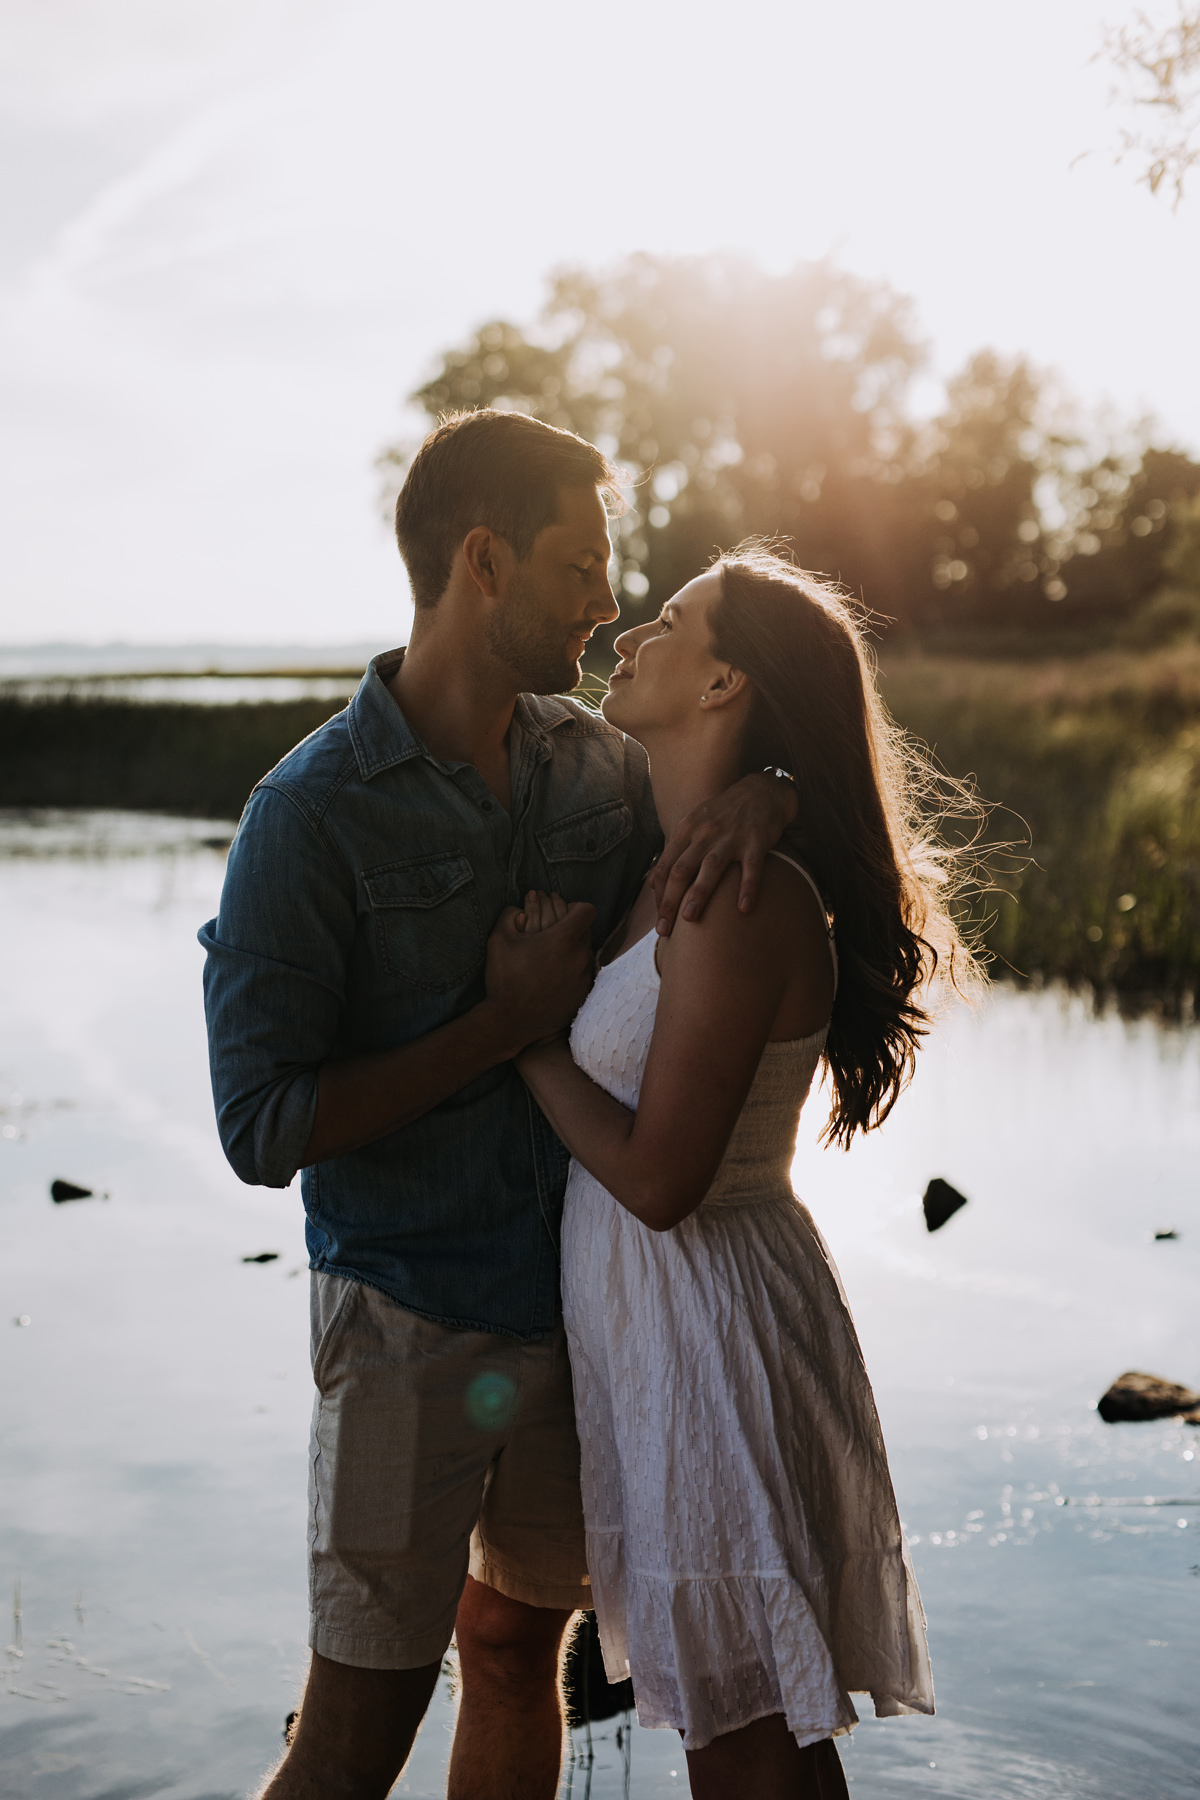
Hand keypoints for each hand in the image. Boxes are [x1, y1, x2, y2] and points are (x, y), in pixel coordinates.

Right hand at [484, 895, 595, 1051]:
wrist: (511, 1021)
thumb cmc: (504, 978)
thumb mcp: (498, 939)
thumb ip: (509, 914)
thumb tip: (520, 908)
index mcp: (563, 938)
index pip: (587, 910)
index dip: (575, 908)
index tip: (563, 914)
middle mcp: (580, 956)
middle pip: (587, 931)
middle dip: (571, 929)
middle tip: (552, 934)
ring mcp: (584, 977)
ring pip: (586, 952)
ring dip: (572, 950)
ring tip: (551, 956)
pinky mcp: (583, 994)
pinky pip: (584, 973)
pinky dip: (572, 970)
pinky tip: (554, 975)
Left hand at [650, 772, 798, 935]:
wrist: (761, 790)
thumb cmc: (724, 813)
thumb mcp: (695, 824)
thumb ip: (676, 852)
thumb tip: (653, 884)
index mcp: (687, 830)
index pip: (665, 866)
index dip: (658, 895)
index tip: (658, 920)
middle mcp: (705, 834)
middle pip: (681, 870)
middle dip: (670, 901)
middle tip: (665, 930)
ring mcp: (731, 837)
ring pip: (710, 867)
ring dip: (699, 894)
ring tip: (690, 919)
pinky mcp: (757, 841)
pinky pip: (751, 867)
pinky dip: (747, 888)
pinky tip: (743, 908)